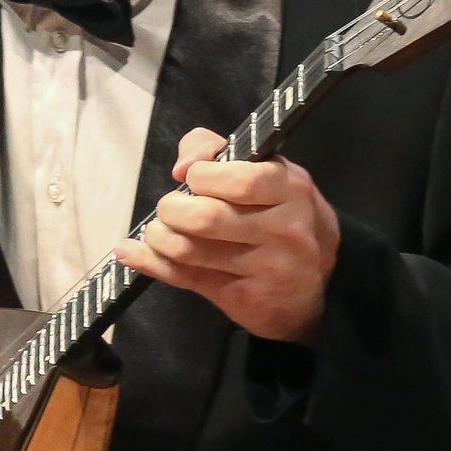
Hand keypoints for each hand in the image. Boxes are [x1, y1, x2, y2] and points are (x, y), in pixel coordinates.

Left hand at [117, 129, 340, 342]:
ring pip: (189, 250)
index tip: (192, 178)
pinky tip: (132, 252)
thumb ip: (222, 152)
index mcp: (291, 190)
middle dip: (171, 209)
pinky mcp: (244, 298)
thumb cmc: (286, 217)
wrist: (319, 286)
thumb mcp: (272, 174)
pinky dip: (149, 262)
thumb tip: (181, 166)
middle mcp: (283, 230)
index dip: (202, 176)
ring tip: (160, 230)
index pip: (239, 180)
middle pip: (206, 217)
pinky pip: (184, 278)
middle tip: (170, 208)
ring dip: (158, 237)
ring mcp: (266, 269)